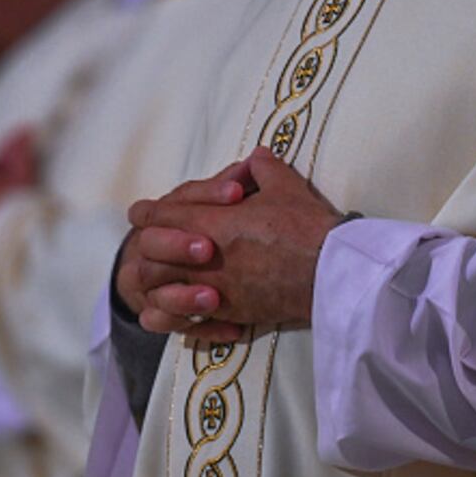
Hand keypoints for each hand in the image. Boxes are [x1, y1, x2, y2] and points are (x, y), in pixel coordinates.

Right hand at [115, 159, 250, 341]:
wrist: (188, 274)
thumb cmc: (215, 232)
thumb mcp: (224, 207)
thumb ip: (235, 185)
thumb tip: (259, 158)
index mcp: (162, 218)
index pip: (169, 202)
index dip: (203, 195)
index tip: (238, 194)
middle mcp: (148, 252)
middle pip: (147, 246)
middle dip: (176, 246)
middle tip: (208, 249)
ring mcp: (152, 288)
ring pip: (153, 295)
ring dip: (182, 297)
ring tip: (214, 298)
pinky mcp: (164, 317)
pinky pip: (173, 328)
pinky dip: (202, 329)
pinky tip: (233, 328)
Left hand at [126, 147, 340, 336]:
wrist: (330, 271)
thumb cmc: (306, 228)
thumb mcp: (285, 186)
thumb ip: (263, 168)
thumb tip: (257, 157)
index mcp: (210, 222)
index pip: (156, 216)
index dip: (147, 214)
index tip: (145, 215)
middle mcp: (204, 259)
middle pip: (149, 258)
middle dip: (148, 252)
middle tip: (155, 249)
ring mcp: (215, 289)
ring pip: (163, 293)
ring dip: (161, 286)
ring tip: (169, 281)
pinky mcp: (231, 312)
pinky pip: (190, 319)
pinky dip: (184, 314)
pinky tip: (191, 308)